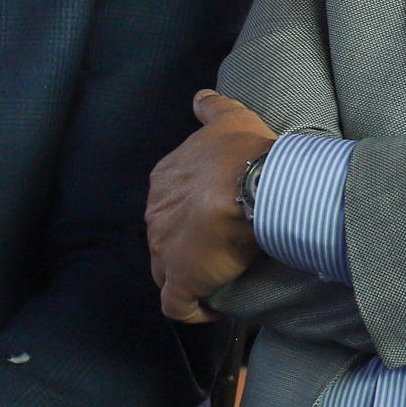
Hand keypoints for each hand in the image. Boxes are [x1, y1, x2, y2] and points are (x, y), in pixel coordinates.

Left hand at [147, 90, 273, 322]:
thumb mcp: (229, 117)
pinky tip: (212, 307)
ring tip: (219, 277)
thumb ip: (212, 107)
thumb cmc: (241, 151)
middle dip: (189, 245)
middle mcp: (156, 216)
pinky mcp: (180, 282)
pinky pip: (178, 306)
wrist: (249, 185)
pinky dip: (193, 309)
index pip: (171, 202)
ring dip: (190, 276)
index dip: (192, 212)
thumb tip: (200, 97)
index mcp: (165, 181)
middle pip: (167, 238)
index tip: (218, 216)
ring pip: (167, 272)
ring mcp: (163, 252)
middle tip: (223, 247)